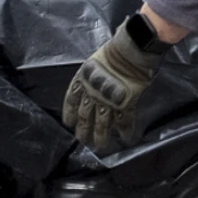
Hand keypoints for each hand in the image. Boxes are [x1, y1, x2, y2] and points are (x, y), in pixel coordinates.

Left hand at [63, 14, 164, 154]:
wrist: (129, 51)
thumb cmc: (113, 50)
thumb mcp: (95, 62)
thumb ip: (92, 74)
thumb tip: (94, 81)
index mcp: (82, 81)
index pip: (71, 101)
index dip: (69, 114)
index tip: (68, 124)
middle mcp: (92, 94)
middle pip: (84, 117)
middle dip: (83, 131)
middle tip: (83, 141)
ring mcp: (108, 101)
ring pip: (102, 124)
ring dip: (101, 137)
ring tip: (100, 147)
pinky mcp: (125, 104)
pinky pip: (124, 121)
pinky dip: (126, 132)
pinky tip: (126, 140)